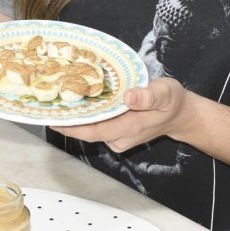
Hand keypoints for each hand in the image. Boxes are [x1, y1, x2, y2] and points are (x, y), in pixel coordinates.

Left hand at [53, 77, 188, 152]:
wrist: (180, 115)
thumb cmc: (172, 102)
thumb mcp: (166, 93)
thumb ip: (149, 96)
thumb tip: (129, 97)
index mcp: (130, 126)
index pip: (95, 131)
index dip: (72, 128)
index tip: (53, 120)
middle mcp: (120, 136)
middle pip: (88, 132)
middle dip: (68, 122)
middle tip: (48, 106)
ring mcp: (118, 137)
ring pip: (92, 129)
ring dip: (76, 119)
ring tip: (57, 100)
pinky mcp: (117, 134)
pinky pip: (97, 127)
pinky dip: (87, 117)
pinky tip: (77, 103)